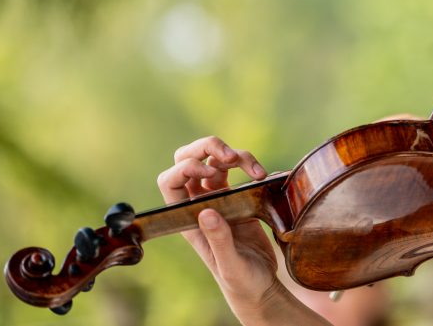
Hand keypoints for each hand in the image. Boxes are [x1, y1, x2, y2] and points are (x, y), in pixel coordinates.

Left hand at [156, 136, 279, 313]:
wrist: (260, 284)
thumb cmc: (241, 281)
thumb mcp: (230, 264)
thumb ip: (218, 239)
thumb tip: (206, 212)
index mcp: (187, 219)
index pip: (170, 181)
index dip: (186, 169)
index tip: (212, 173)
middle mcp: (198, 204)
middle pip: (187, 160)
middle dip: (205, 148)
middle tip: (230, 155)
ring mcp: (216, 197)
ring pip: (213, 159)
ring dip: (231, 154)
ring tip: (254, 168)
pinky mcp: (236, 196)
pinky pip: (234, 167)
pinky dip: (247, 163)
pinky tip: (261, 174)